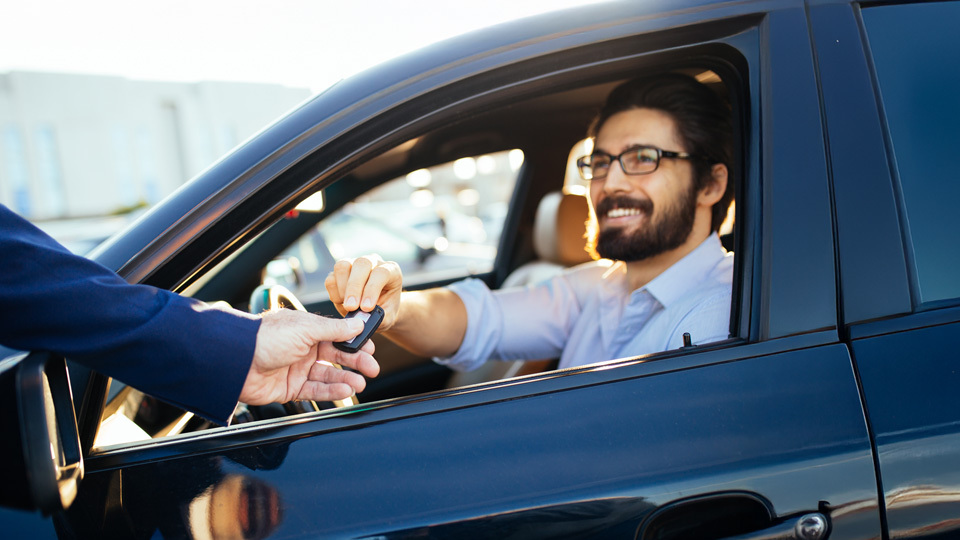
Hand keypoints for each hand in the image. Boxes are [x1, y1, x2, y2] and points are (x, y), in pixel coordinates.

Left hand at [240, 309, 380, 404]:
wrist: (235, 362)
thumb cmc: (265, 338)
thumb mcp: (305, 328)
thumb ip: (334, 329)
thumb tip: (357, 323)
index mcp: (306, 329)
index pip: (337, 335)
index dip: (354, 342)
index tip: (370, 347)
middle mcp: (302, 348)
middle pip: (336, 356)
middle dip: (355, 362)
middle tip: (372, 369)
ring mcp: (296, 369)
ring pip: (328, 376)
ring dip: (345, 379)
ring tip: (360, 383)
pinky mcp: (290, 388)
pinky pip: (315, 391)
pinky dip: (331, 392)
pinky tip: (345, 390)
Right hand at [324, 254, 402, 330]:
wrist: (377, 309)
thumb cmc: (385, 311)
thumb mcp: (388, 317)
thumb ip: (379, 317)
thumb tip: (362, 318)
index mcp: (391, 271)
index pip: (381, 273)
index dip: (372, 289)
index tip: (366, 308)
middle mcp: (373, 262)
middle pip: (361, 264)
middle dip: (354, 287)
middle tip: (351, 307)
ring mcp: (354, 264)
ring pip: (342, 266)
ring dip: (342, 289)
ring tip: (348, 306)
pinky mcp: (339, 273)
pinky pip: (331, 278)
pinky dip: (334, 293)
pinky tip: (342, 303)